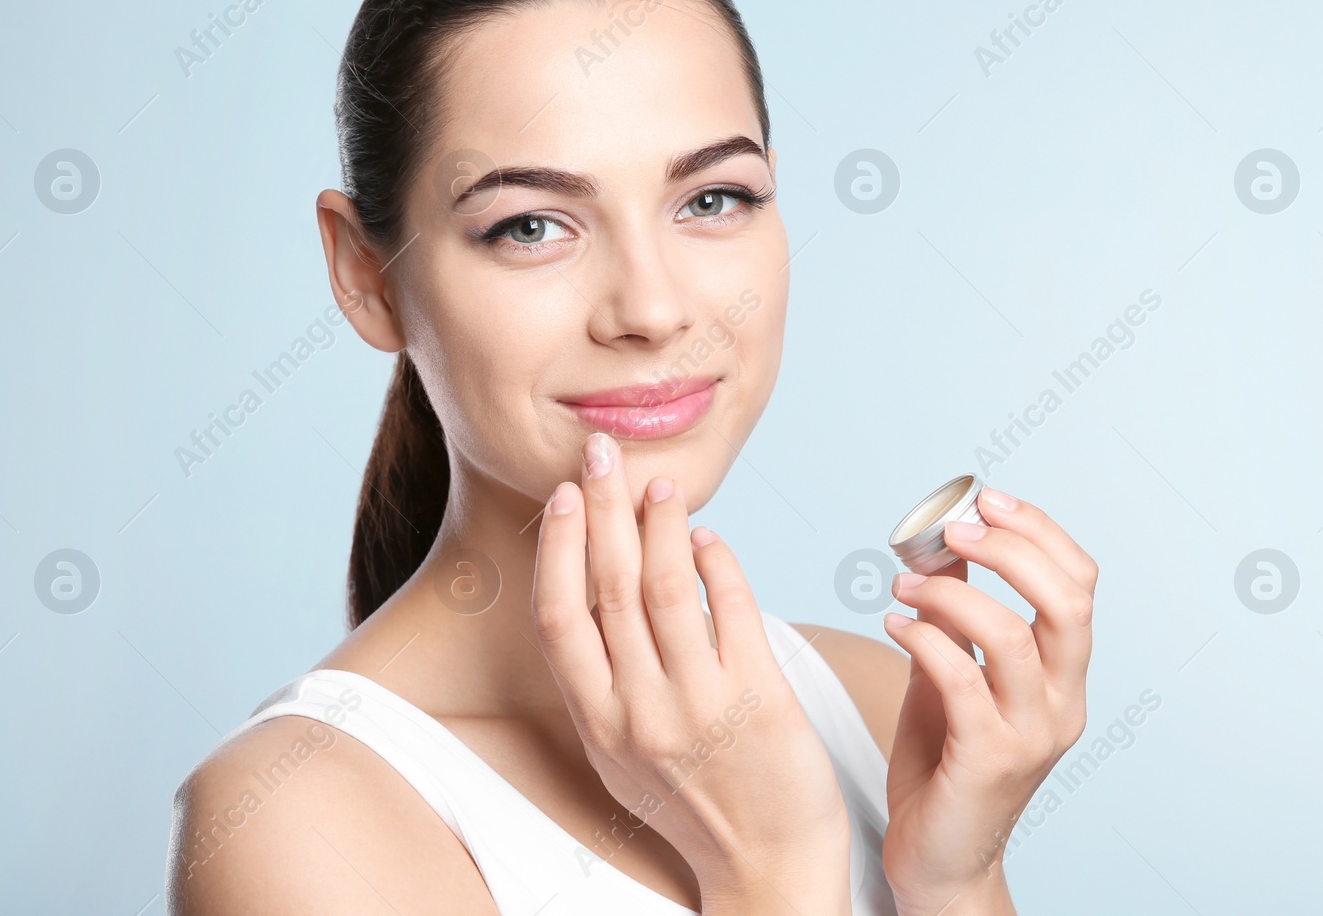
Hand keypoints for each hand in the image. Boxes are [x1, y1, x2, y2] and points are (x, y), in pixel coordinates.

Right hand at [532, 431, 852, 914]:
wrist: (765, 869)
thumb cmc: (695, 805)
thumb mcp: (623, 752)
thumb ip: (605, 681)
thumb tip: (600, 589)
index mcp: (596, 724)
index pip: (558, 618)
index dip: (557, 548)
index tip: (561, 497)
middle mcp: (638, 713)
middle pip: (608, 588)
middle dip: (601, 509)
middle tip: (602, 454)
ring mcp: (698, 708)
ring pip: (669, 589)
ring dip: (662, 525)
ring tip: (661, 486)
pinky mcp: (758, 703)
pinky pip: (735, 611)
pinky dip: (721, 564)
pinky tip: (713, 539)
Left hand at [878, 486, 1096, 915]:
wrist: (938, 858)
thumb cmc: (944, 764)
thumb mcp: (954, 674)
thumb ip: (959, 618)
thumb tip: (948, 542)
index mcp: (1065, 676)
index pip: (1080, 584)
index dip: (1040, 531)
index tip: (987, 498)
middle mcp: (1063, 703)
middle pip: (1067, 600)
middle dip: (1010, 547)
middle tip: (953, 527)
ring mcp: (1032, 734)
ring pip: (1010, 636)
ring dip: (950, 591)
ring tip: (904, 584)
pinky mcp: (990, 760)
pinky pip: (962, 679)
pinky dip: (924, 638)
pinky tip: (894, 624)